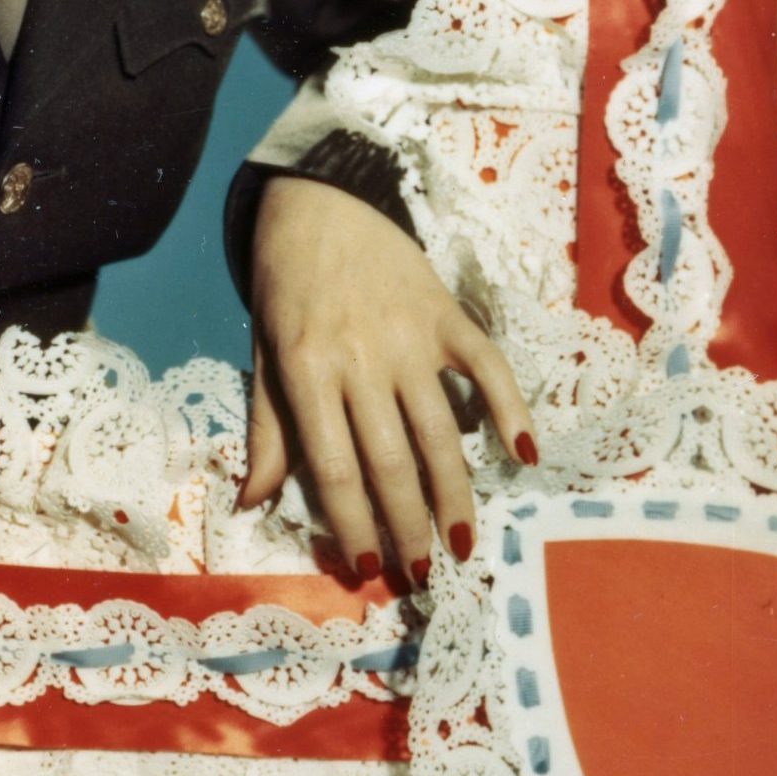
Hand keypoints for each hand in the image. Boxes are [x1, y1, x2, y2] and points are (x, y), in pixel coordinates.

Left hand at [236, 174, 536, 585]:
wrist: (318, 200)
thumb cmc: (284, 284)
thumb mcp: (263, 352)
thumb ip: (266, 428)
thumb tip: (251, 501)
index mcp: (307, 369)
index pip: (334, 465)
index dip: (353, 521)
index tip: (367, 567)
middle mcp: (360, 357)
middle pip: (391, 459)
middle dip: (409, 526)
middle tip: (424, 575)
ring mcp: (409, 335)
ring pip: (440, 430)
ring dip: (456, 493)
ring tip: (465, 543)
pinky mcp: (446, 312)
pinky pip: (487, 365)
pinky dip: (510, 408)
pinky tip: (525, 453)